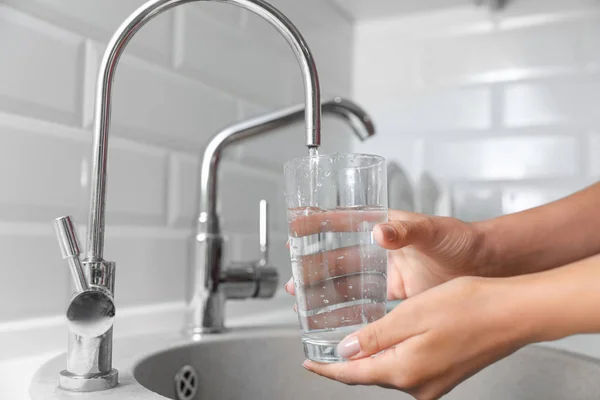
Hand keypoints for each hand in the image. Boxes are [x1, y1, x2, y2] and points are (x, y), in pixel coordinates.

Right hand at [286, 210, 487, 300]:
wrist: (486, 266)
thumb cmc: (462, 240)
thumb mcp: (433, 231)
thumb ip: (407, 231)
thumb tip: (381, 230)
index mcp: (386, 228)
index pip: (344, 223)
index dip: (318, 224)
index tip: (296, 228)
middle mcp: (382, 250)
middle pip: (339, 258)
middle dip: (314, 268)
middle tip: (294, 279)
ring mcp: (387, 272)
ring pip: (348, 282)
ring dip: (325, 292)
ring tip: (304, 301)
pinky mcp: (396, 293)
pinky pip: (366, 302)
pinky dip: (349, 310)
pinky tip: (335, 318)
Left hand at [302, 276, 531, 399]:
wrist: (512, 313)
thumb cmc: (468, 307)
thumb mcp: (410, 314)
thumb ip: (373, 337)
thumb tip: (344, 353)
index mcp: (404, 370)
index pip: (352, 375)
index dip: (326, 368)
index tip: (308, 363)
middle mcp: (417, 385)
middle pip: (368, 375)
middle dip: (345, 362)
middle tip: (323, 348)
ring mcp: (433, 384)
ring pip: (387, 371)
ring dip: (367, 357)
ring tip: (349, 342)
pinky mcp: (444, 375)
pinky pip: (405, 368)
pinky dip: (389, 356)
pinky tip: (385, 341)